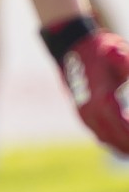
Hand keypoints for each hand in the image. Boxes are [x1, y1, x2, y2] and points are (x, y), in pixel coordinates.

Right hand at [60, 30, 128, 153]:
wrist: (69, 45)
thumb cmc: (97, 49)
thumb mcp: (117, 52)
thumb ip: (127, 64)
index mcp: (102, 98)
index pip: (123, 129)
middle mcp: (91, 110)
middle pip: (116, 139)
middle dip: (128, 145)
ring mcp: (83, 112)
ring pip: (106, 139)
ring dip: (122, 146)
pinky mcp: (80, 112)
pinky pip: (98, 134)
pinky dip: (112, 141)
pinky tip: (122, 143)